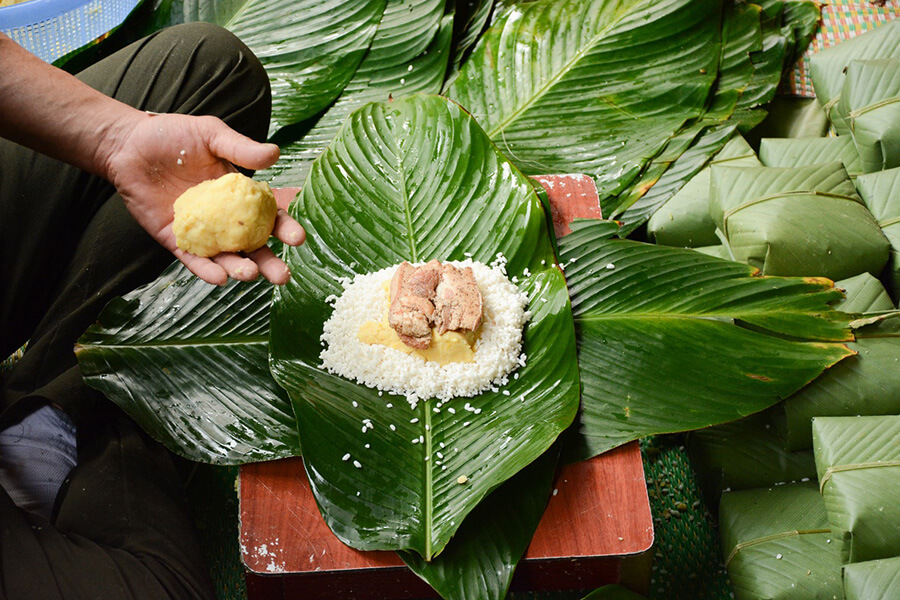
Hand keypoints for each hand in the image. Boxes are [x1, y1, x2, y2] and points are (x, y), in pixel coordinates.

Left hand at [103, 112, 304, 284]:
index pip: (269, 217)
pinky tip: (219, 277)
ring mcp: (201, 232)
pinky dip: (206, 270)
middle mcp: (224, 219)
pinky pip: (193, 259)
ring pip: (225, 258)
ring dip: (240, 269)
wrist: (128, 144)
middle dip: (270, 263)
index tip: (297, 238)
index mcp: (239, 196)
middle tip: (283, 275)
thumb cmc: (171, 136)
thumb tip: (275, 153)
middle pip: (253, 246)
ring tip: (252, 275)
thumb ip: (241, 148)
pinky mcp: (175, 240)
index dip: (284, 228)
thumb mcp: (211, 135)